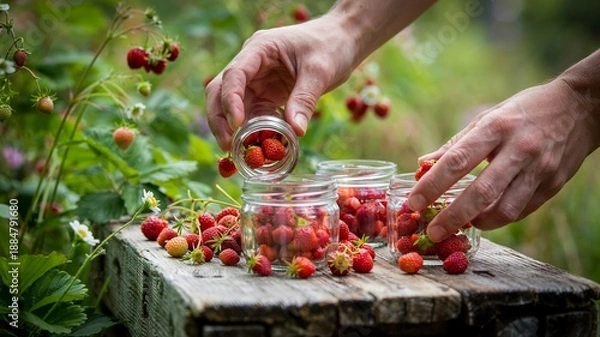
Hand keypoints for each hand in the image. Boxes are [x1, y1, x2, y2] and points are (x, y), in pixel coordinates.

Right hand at [205, 18, 357, 150]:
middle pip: (221, 91)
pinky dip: (253, 132)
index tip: (236, 125)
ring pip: (233, 107)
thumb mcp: (320, 71)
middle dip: (220, 119)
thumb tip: (296, 131)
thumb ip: (305, 99)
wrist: (341, 42)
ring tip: (242, 153)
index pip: (234, 75)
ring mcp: (256, 81)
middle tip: (228, 146)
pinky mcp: (265, 96)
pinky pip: (253, 116)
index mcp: (260, 48)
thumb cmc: (330, 46)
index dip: (230, 100)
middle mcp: (251, 65)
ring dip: (234, 130)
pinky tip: (259, 148)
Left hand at [408, 78, 599, 241]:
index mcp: (496, 127)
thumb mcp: (488, 117)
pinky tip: (484, 218)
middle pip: (481, 191)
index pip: (457, 160)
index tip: (414, 203)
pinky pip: (522, 210)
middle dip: (452, 216)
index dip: (433, 184)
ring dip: (478, 222)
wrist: (581, 108)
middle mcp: (520, 149)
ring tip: (459, 225)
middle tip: (432, 231)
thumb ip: (456, 144)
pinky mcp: (554, 184)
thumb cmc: (523, 112)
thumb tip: (422, 164)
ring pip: (505, 208)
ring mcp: (540, 169)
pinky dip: (499, 218)